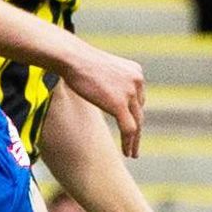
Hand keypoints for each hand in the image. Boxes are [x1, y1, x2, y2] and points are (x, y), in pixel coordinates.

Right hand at [56, 42, 145, 156]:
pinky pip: (128, 129)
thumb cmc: (79, 61)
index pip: (138, 98)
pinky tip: (126, 153)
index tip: (130, 125)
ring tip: (132, 153)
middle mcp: (137, 81)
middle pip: (139, 111)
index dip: (133, 114)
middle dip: (137, 128)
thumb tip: (105, 91)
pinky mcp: (120, 104)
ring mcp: (129, 93)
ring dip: (135, 140)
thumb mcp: (103, 69)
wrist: (72, 58)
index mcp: (135, 72)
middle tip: (135, 144)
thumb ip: (110, 80)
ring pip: (137, 123)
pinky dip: (128, 143)